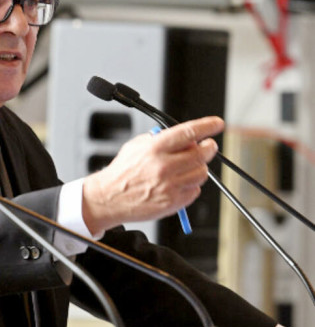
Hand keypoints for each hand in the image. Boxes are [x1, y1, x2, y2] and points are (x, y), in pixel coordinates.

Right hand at [81, 116, 223, 235]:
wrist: (109, 197)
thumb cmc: (122, 172)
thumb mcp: (135, 146)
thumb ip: (158, 139)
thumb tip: (182, 137)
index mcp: (154, 149)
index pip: (188, 133)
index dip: (207, 126)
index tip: (217, 124)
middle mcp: (164, 166)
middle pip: (201, 154)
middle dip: (209, 147)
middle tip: (208, 146)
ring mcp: (170, 185)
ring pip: (201, 173)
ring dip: (198, 167)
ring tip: (186, 167)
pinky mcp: (173, 202)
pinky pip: (195, 190)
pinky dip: (191, 185)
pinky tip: (178, 182)